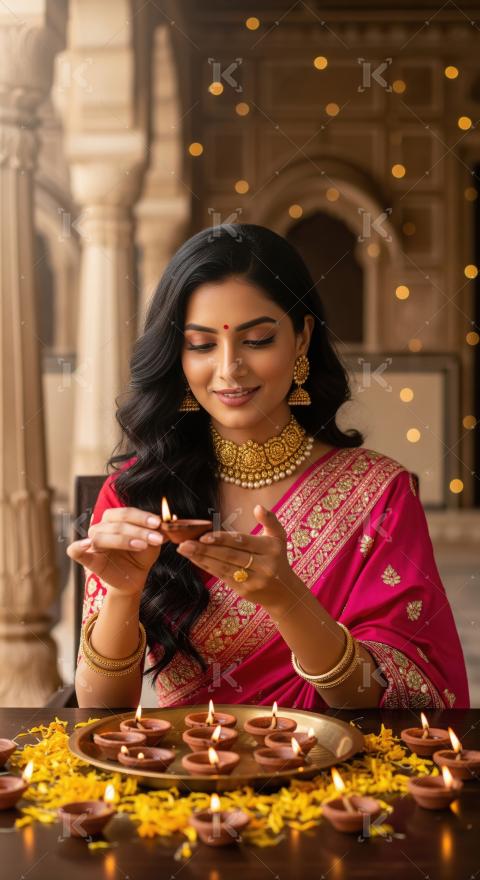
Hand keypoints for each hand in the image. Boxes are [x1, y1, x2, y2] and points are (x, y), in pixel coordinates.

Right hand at [66, 507, 164, 595]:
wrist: (135, 577)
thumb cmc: (141, 555)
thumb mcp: (153, 541)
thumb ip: (156, 531)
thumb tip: (167, 522)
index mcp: (114, 519)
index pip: (125, 513)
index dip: (142, 517)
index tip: (158, 524)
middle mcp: (101, 527)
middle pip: (116, 524)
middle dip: (139, 530)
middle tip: (156, 539)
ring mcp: (92, 543)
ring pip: (103, 536)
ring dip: (124, 539)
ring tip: (142, 545)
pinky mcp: (89, 560)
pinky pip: (74, 551)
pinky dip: (77, 547)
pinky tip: (86, 544)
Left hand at [176, 504, 297, 612]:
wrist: (284, 592)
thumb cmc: (277, 558)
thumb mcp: (279, 537)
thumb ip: (269, 520)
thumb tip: (257, 507)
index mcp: (270, 549)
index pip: (242, 542)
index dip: (223, 539)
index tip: (204, 535)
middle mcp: (263, 566)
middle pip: (230, 556)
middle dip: (205, 549)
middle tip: (184, 542)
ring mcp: (253, 581)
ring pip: (223, 567)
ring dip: (201, 558)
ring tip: (184, 549)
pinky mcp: (244, 591)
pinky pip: (222, 577)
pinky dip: (207, 567)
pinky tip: (194, 559)